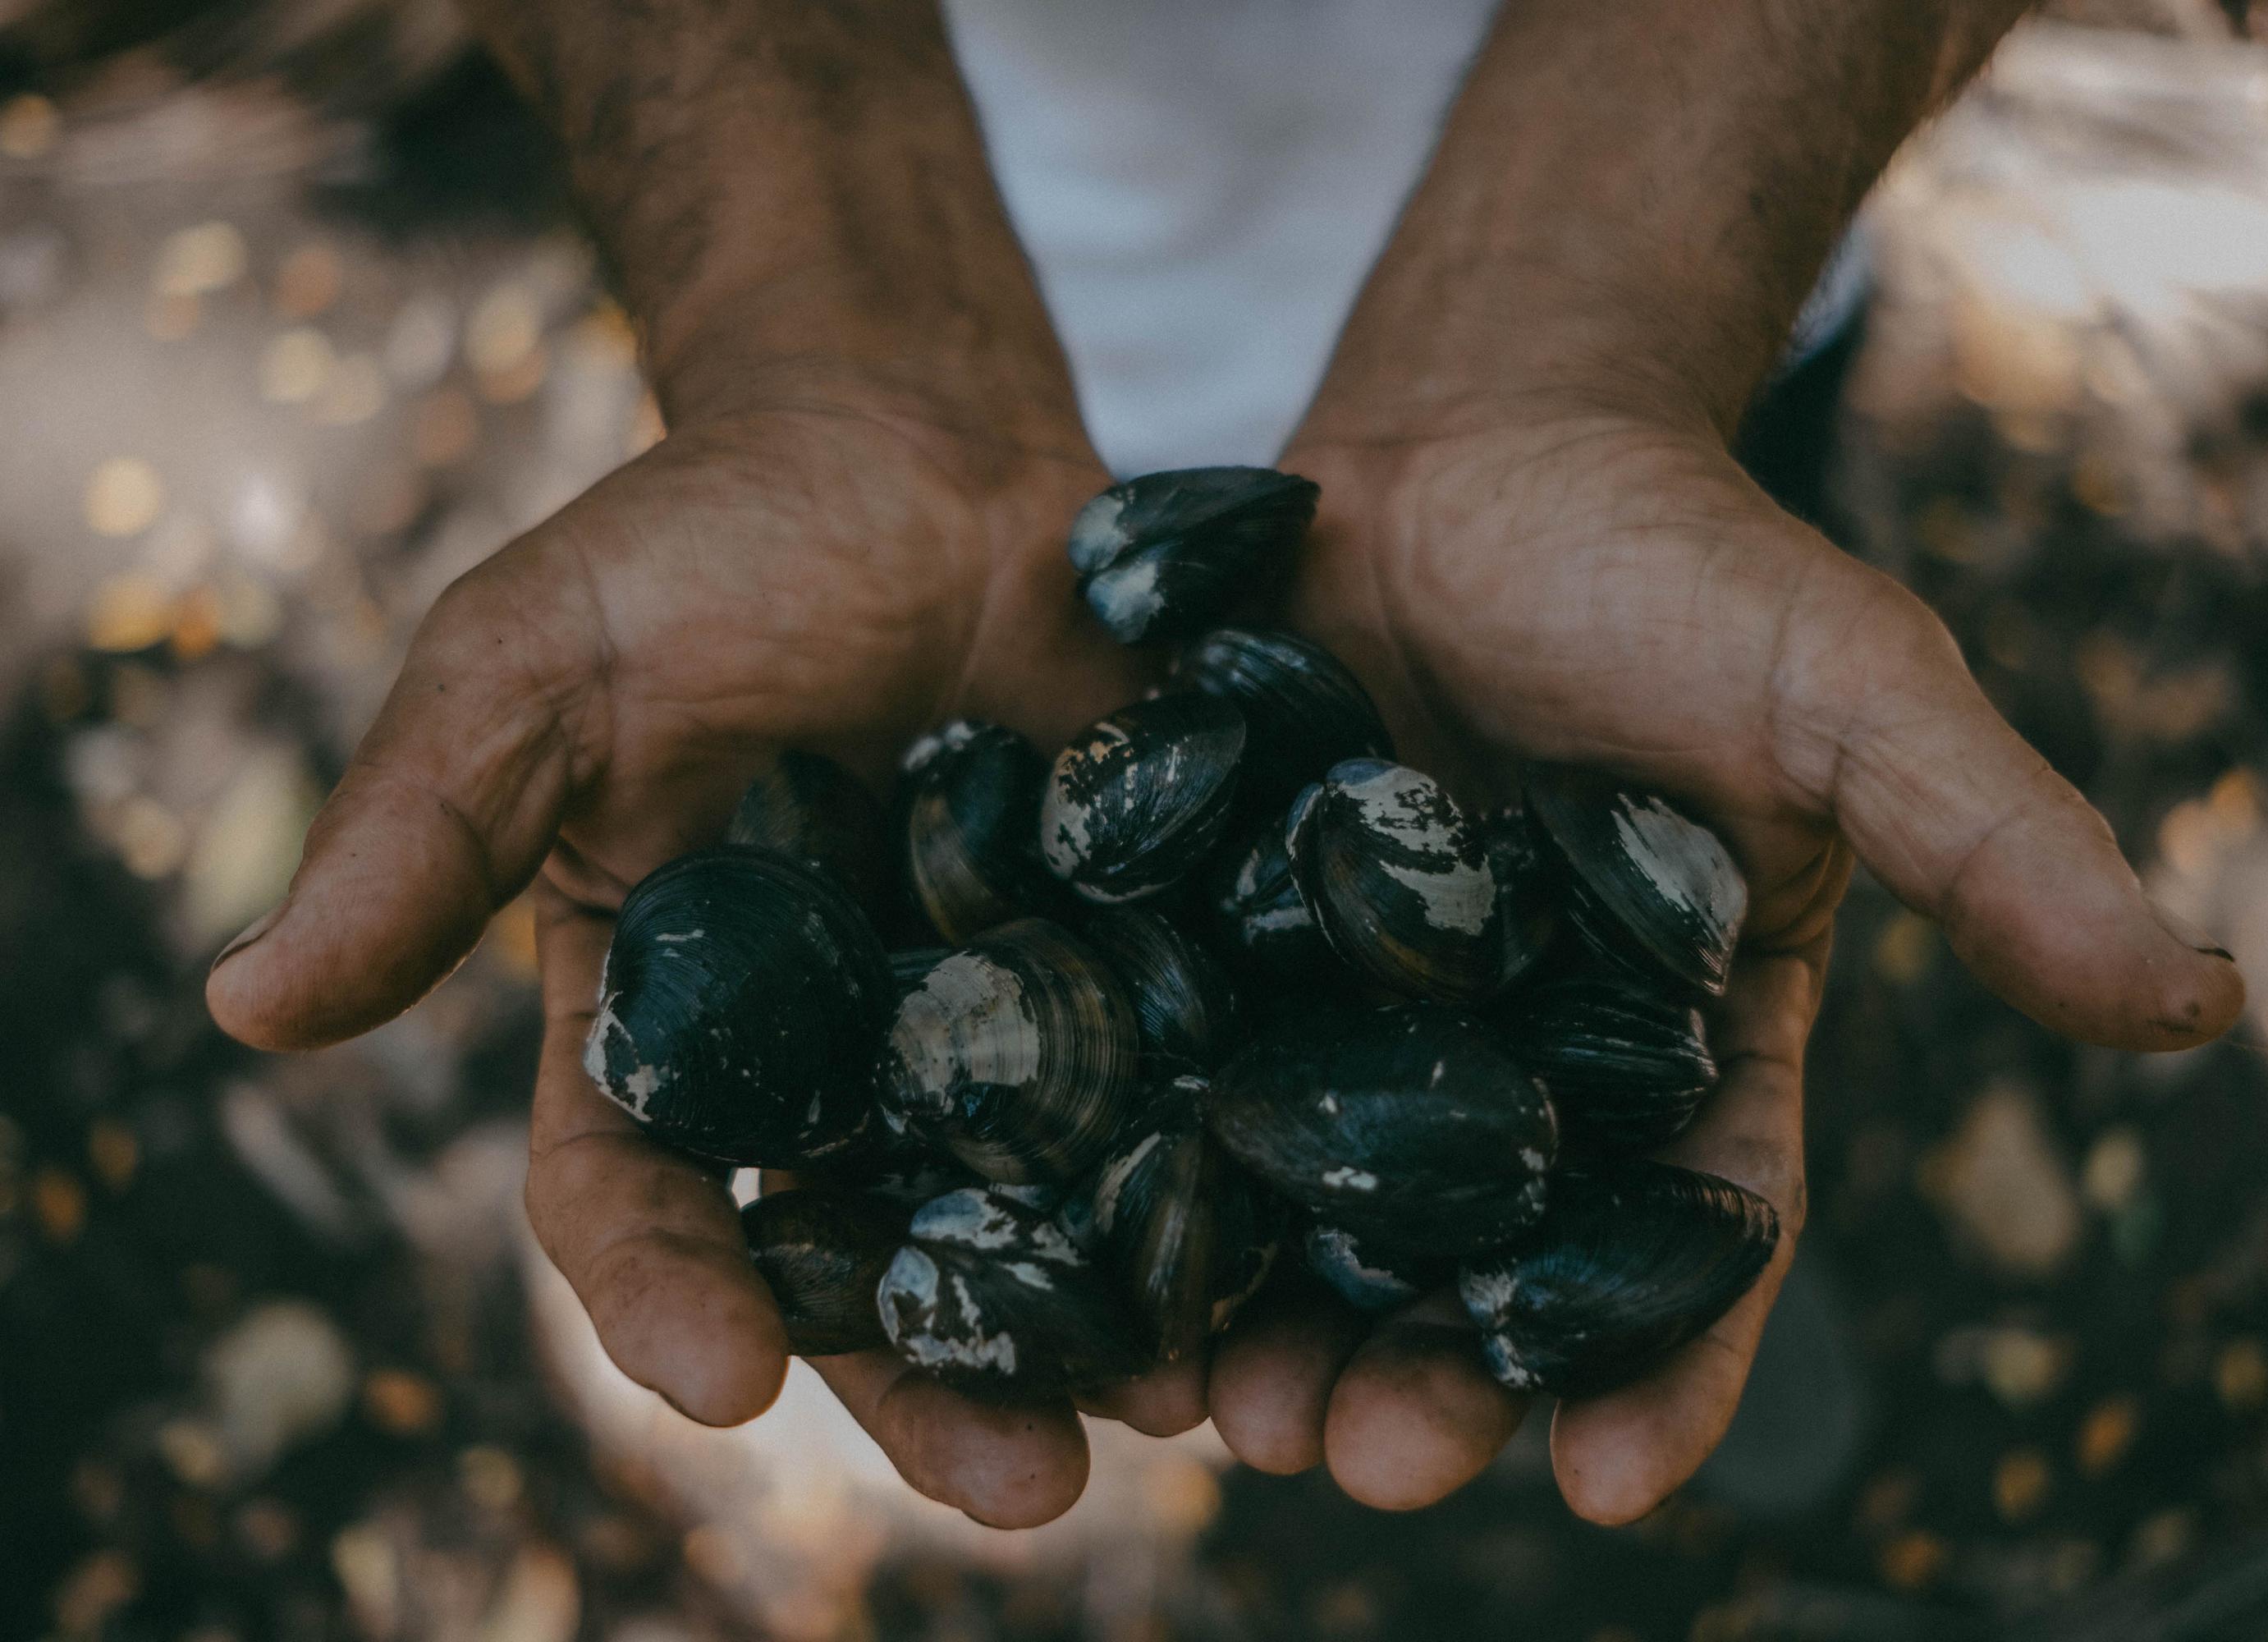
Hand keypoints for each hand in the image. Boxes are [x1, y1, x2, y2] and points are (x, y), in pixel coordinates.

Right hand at [205, 383, 1199, 1526]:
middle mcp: (830, 1060)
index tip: (723, 1382)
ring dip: (1101, 1324)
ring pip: (1034, 1210)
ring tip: (1177, 1408)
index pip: (641, 1193)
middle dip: (932, 1383)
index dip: (670, 1294)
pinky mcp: (1132, 954)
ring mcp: (989, 1016)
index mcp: (666, 1021)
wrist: (916, 441)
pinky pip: (1173, 1078)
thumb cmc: (701, 539)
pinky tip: (1285, 1252)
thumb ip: (423, 833)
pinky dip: (1220, 1169)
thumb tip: (244, 1012)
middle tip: (1025, 1486)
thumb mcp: (539, 663)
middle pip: (867, 1260)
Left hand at [1205, 402, 2245, 1521]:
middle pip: (1480, 1259)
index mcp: (1686, 1037)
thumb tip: (2196, 1004)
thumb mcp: (1849, 689)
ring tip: (1221, 1416)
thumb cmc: (1684, 561)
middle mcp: (1523, 1058)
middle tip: (1361, 1461)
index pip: (1693, 1233)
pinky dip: (1147, 1168)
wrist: (1476, 436)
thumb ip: (1992, 840)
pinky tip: (1085, 1246)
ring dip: (1278, 1319)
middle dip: (1430, 1374)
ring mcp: (1361, 1007)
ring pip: (1320, 1202)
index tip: (1608, 1482)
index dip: (1667, 1366)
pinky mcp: (1224, 940)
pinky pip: (1182, 1072)